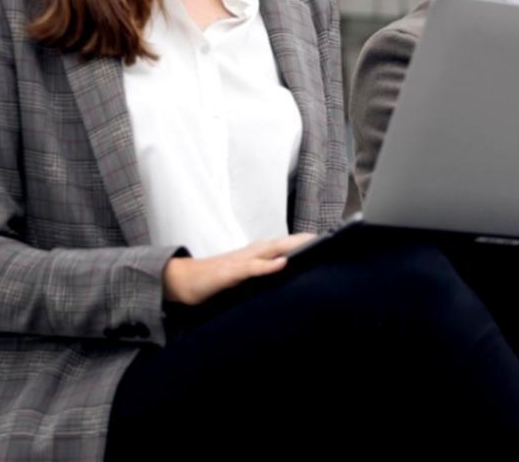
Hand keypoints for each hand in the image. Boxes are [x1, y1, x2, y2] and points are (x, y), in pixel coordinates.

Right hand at [162, 233, 317, 305]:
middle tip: (333, 238)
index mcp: (258, 253)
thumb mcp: (247, 277)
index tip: (331, 241)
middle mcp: (253, 252)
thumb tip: (288, 279)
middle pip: (286, 242)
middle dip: (308, 240)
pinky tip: (282, 263)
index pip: (288, 245)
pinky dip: (267, 265)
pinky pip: (252, 267)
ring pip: (272, 249)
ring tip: (314, 242)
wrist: (185, 280)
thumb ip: (266, 276)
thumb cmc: (217, 278)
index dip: (308, 243)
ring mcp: (242, 260)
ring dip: (293, 246)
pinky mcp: (230, 272)